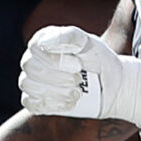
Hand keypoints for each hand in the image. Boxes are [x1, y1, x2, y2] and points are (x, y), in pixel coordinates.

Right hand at [20, 24, 140, 127]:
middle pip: (30, 68)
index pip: (35, 48)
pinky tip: (71, 101)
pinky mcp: (37, 102)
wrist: (110, 86)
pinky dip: (53, 104)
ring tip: (77, 91)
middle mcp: (35, 60)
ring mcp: (34, 82)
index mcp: (44, 41)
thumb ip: (69, 36)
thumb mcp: (90, 43)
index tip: (78, 65)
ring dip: (57, 91)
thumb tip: (44, 42)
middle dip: (57, 77)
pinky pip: (32, 104)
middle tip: (79, 79)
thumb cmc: (99, 60)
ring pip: (29, 86)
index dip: (55, 59)